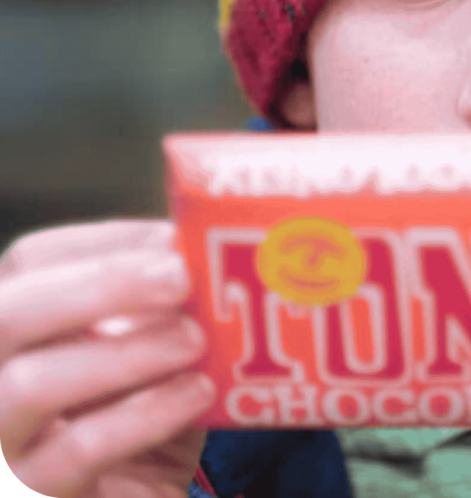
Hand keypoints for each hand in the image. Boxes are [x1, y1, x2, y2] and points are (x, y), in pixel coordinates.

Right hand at [0, 220, 212, 497]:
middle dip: (102, 283)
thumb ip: (160, 311)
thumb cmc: (141, 420)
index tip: (172, 238)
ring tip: (194, 339)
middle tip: (181, 275)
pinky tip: (194, 392)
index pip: (29, 262)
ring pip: (30, 384)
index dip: (101, 242)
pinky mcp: (32, 496)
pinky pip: (76, 451)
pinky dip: (142, 415)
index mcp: (16, 332)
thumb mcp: (148, 357)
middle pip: (8, 312)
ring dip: (124, 352)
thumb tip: (209, 253)